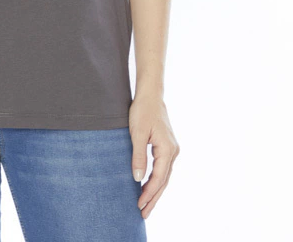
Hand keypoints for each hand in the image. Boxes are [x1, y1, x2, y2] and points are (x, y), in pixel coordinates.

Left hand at [129, 92, 179, 219]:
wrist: (150, 95)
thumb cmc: (142, 110)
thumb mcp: (137, 133)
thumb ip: (138, 156)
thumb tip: (138, 179)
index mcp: (167, 150)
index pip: (158, 178)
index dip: (149, 193)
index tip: (139, 205)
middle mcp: (173, 152)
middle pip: (164, 181)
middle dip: (153, 198)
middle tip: (143, 214)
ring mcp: (172, 149)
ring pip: (164, 176)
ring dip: (155, 191)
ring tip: (145, 205)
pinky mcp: (167, 147)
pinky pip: (163, 168)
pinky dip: (156, 179)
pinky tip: (148, 186)